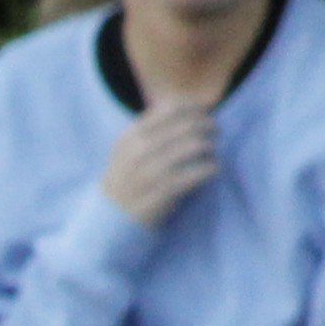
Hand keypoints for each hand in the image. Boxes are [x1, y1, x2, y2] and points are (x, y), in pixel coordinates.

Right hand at [99, 102, 223, 230]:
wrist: (109, 219)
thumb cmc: (126, 180)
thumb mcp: (128, 149)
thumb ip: (151, 128)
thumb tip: (188, 106)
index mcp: (132, 135)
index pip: (171, 109)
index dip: (195, 106)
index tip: (206, 111)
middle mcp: (139, 150)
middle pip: (187, 126)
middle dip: (207, 125)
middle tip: (215, 131)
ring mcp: (150, 172)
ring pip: (194, 147)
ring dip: (210, 147)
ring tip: (212, 152)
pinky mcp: (162, 194)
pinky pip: (195, 174)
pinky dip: (210, 168)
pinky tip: (213, 169)